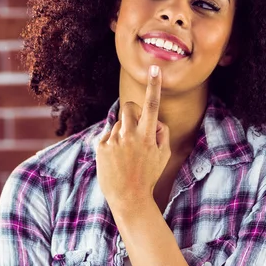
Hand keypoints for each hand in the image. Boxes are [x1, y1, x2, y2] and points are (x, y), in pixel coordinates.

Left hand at [96, 65, 171, 211]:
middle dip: (133, 111)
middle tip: (136, 125)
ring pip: (119, 123)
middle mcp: (129, 135)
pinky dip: (113, 142)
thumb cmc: (148, 175)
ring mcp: (113, 140)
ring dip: (124, 131)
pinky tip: (117, 159)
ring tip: (127, 154)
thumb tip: (154, 120)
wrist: (128, 198)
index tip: (154, 68)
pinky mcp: (101, 146)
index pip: (152, 105)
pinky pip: (108, 134)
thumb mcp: (164, 155)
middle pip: (129, 107)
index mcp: (148, 136)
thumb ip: (161, 133)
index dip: (154, 85)